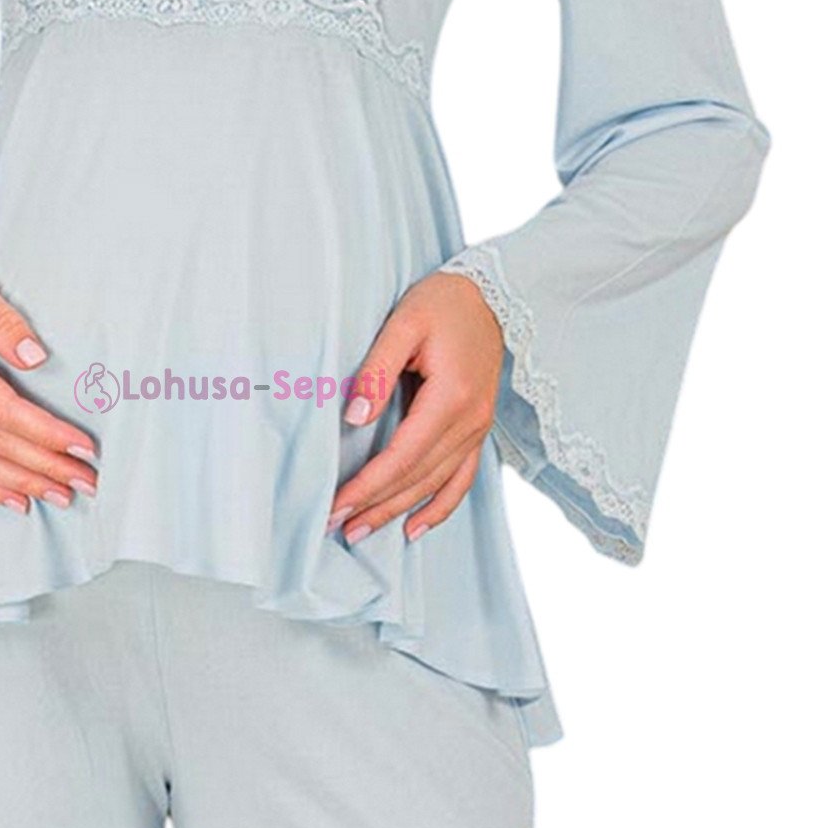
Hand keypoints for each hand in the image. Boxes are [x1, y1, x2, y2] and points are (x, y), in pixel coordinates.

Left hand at [327, 271, 503, 543]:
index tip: (336, 504)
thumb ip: (376, 371)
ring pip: (436, 484)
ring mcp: (478, 429)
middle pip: (417, 478)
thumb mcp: (404, 324)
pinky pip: (461, 479)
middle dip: (375, 506)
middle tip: (336, 527)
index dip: (367, 485)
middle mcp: (470, 422)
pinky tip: (415, 528)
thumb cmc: (443, 303)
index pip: (403, 456)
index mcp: (452, 398)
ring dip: (399, 512)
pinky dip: (439, 507)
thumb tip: (354, 418)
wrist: (492, 295)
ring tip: (361, 532)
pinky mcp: (478, 429)